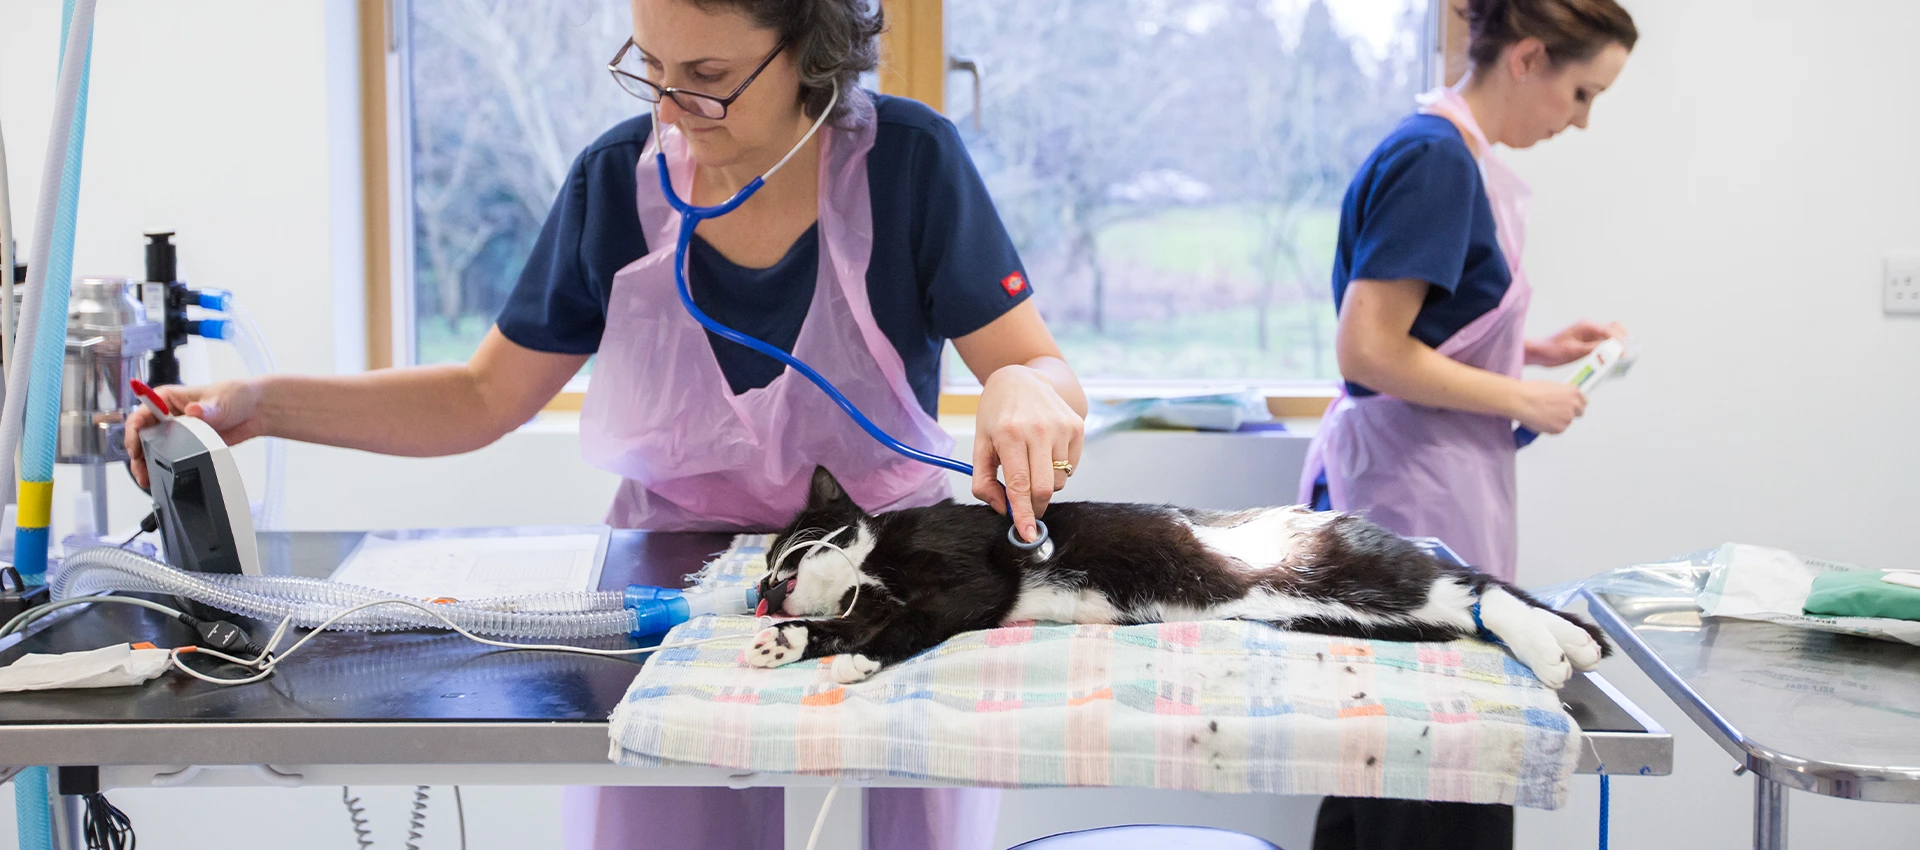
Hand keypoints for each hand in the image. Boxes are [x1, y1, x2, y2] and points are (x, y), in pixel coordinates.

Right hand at [124, 379, 266, 488]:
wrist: (255, 411)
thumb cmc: (235, 396)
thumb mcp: (220, 401)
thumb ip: (205, 409)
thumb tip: (192, 411)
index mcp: (167, 398)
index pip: (141, 413)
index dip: (134, 431)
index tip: (136, 447)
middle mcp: (167, 414)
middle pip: (142, 434)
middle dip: (138, 453)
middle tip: (141, 471)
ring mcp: (175, 430)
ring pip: (152, 447)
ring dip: (147, 463)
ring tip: (147, 479)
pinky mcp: (186, 444)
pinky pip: (168, 456)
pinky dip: (163, 466)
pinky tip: (162, 477)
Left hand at [971, 365, 1083, 543]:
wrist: (1020, 378)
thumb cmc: (996, 414)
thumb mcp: (980, 444)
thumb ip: (982, 481)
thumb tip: (1001, 508)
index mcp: (1010, 435)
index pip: (1020, 485)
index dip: (1023, 513)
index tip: (1027, 534)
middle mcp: (1038, 430)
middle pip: (1044, 488)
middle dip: (1035, 507)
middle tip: (1027, 508)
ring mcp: (1061, 427)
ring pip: (1059, 481)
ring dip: (1045, 484)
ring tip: (1032, 464)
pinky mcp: (1077, 426)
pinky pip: (1071, 467)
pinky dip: (1058, 470)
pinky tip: (1045, 452)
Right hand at [1511, 381, 1586, 434]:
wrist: (1521, 400)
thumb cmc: (1530, 391)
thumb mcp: (1551, 385)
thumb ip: (1561, 393)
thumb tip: (1560, 399)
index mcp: (1574, 392)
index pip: (1583, 402)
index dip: (1575, 404)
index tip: (1570, 406)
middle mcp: (1574, 405)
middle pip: (1579, 413)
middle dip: (1569, 413)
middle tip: (1556, 413)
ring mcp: (1568, 417)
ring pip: (1566, 422)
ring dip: (1557, 421)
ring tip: (1543, 415)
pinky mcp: (1560, 429)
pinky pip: (1557, 430)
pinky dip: (1550, 428)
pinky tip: (1540, 420)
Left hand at [1526, 320, 1626, 367]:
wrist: (1539, 352)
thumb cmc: (1552, 350)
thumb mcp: (1573, 351)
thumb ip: (1594, 349)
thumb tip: (1613, 350)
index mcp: (1586, 325)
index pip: (1610, 330)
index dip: (1620, 341)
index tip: (1626, 353)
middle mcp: (1590, 327)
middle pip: (1615, 329)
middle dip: (1624, 340)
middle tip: (1629, 354)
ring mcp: (1589, 334)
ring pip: (1611, 336)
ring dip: (1618, 345)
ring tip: (1624, 358)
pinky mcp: (1588, 342)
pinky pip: (1604, 344)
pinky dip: (1611, 350)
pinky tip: (1613, 360)